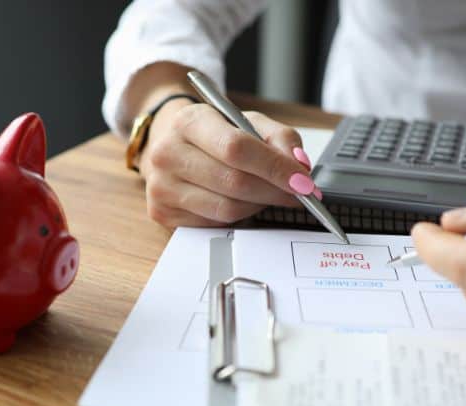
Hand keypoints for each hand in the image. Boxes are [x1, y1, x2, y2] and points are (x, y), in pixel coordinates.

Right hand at [138, 100, 316, 226]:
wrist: (171, 145)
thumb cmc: (213, 135)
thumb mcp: (247, 122)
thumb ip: (280, 138)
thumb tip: (299, 166)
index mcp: (189, 122)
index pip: (237, 148)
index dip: (275, 168)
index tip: (303, 182)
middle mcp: (168, 153)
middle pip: (234, 182)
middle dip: (275, 191)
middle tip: (298, 194)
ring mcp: (162, 186)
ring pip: (227, 208)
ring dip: (258, 205)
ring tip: (268, 194)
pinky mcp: (163, 212)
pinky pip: (215, 223)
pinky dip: (238, 216)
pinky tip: (243, 202)